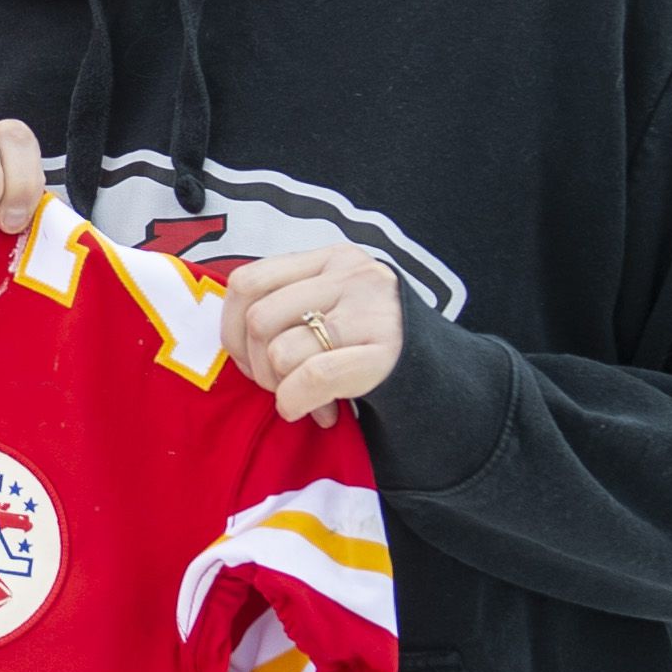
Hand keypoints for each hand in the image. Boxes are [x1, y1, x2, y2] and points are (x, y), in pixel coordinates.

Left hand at [220, 244, 404, 426]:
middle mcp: (350, 275)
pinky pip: (313, 377)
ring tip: (302, 398)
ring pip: (281, 351)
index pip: (248, 281)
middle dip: (256, 366)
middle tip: (278, 387)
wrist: (441, 370)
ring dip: (280, 388)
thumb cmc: (371, 341)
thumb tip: (235, 345)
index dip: (230, 328)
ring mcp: (370, 310)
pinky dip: (298, 402)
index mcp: (330, 259)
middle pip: (259, 320)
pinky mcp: (384, 351)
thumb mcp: (334, 305)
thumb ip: (289, 307)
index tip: (246, 359)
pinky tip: (316, 413)